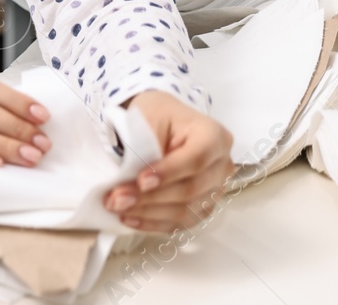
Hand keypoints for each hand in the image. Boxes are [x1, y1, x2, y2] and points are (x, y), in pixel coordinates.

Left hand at [103, 90, 233, 232]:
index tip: (140, 181)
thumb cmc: (158, 116)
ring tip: (118, 207)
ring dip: (148, 213)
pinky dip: (154, 223)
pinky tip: (131, 218)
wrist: (163, 121)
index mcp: (214, 136)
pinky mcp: (203, 206)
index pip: (196, 159)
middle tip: (116, 199)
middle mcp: (221, 165)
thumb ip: (144, 147)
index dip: (169, 173)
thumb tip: (130, 179)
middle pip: (190, 190)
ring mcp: (215, 188)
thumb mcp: (149, 118)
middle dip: (150, 198)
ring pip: (186, 211)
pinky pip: (181, 222)